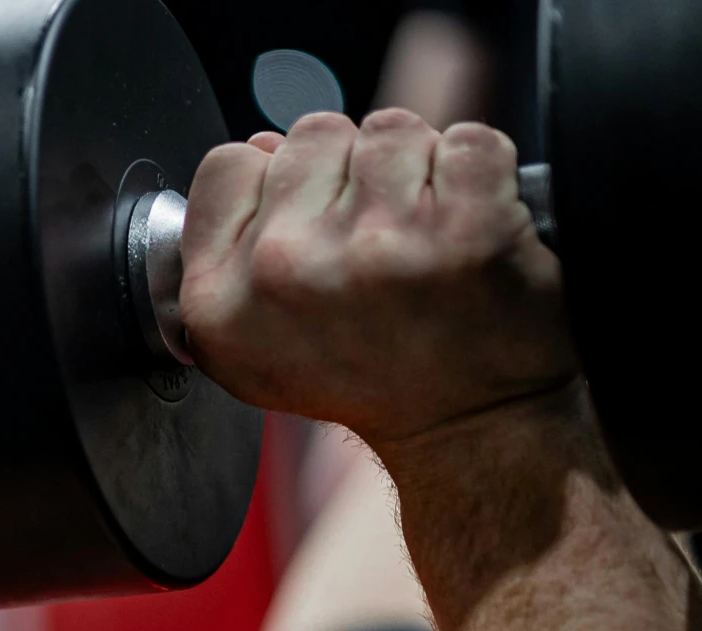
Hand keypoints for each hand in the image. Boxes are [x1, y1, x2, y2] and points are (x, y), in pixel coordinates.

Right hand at [179, 111, 576, 451]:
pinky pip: (468, 141)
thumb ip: (237, 242)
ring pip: (390, 131)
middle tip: (373, 246)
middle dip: (348, 175)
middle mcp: (286, 270)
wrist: (463, 427)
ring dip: (416, 171)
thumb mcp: (257, 341)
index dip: (275, 185)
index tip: (309, 227)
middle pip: (311, 136)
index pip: (228, 165)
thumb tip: (261, 148)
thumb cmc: (367, 379)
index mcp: (220, 301)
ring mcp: (377, 245)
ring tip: (421, 240)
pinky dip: (481, 175)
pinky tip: (468, 231)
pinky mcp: (465, 228)